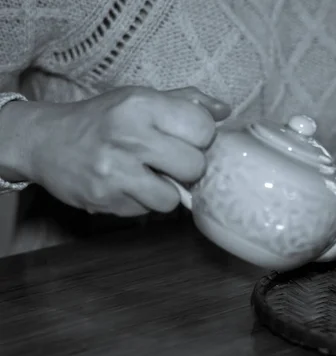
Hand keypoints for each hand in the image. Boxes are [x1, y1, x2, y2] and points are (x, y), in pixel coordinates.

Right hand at [11, 86, 230, 215]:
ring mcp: (115, 171)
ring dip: (166, 192)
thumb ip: (186, 102)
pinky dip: (143, 202)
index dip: (201, 138)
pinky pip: (146, 212)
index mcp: (141, 105)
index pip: (203, 129)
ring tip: (148, 176)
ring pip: (173, 199)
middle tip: (170, 161)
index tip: (187, 138)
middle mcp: (128, 136)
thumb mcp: (141, 99)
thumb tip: (224, 111)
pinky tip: (127, 185)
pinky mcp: (104, 198)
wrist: (45, 141)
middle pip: (195, 166)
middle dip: (187, 168)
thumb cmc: (103, 120)